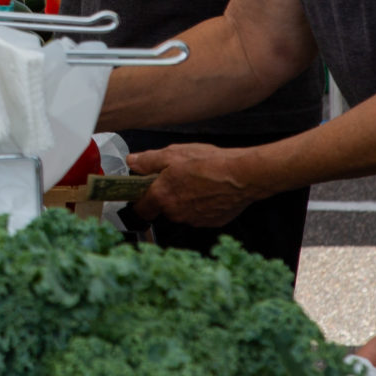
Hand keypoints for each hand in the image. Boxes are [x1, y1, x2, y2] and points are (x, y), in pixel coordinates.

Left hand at [127, 143, 268, 227]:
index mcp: (162, 196)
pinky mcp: (212, 222)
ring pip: (182, 211)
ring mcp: (195, 220)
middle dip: (167, 194)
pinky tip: (210, 189)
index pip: (141, 209)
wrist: (243, 175)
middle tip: (177, 176)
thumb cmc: (209, 163)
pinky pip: (200, 214)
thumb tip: (132, 162)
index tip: (142, 192)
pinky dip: (202, 204)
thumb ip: (148, 160)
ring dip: (185, 199)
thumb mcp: (173, 153)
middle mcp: (176, 213)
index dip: (140, 200)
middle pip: (163, 207)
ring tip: (198, 180)